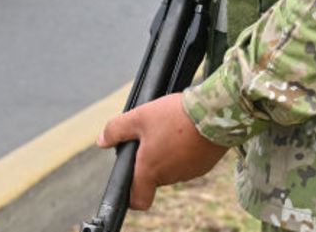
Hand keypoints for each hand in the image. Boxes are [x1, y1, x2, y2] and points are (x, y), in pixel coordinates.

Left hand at [96, 93, 229, 210]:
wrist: (214, 113)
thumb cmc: (174, 116)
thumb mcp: (139, 117)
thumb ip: (116, 130)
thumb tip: (101, 141)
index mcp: (150, 170)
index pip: (138, 200)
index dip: (131, 195)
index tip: (130, 179)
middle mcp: (170, 177)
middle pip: (155, 177)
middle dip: (151, 160)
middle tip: (153, 135)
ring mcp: (190, 173)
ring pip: (173, 168)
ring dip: (170, 154)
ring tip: (172, 129)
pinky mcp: (205, 165)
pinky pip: (190, 162)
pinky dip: (186, 151)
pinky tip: (187, 132)